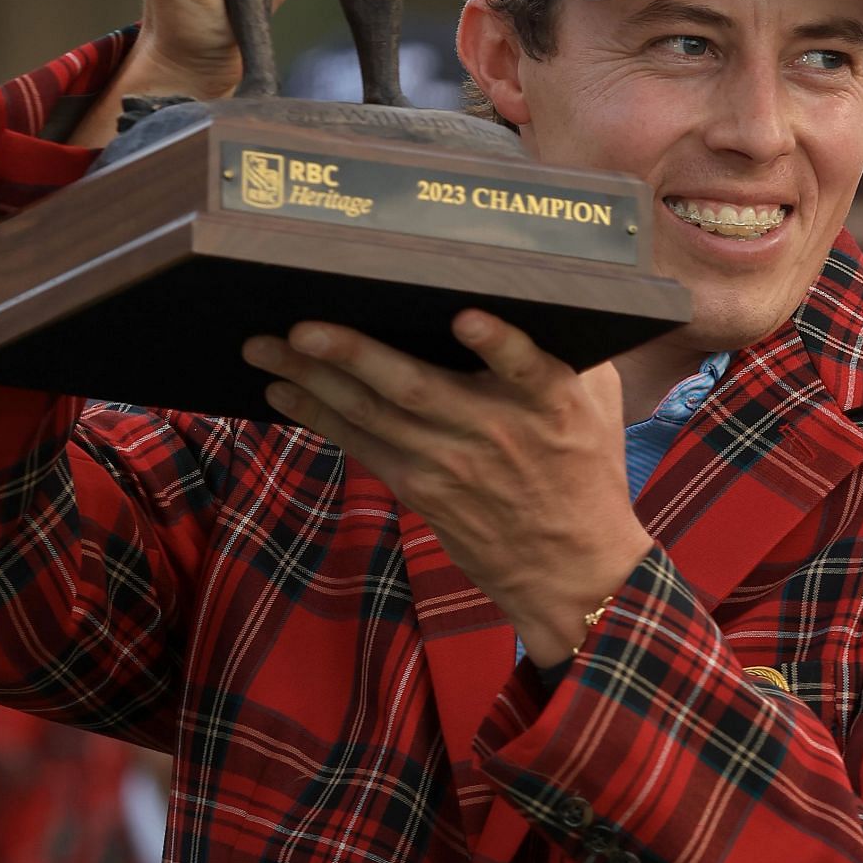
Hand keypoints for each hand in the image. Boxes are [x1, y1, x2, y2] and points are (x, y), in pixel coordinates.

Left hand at [242, 311, 652, 664]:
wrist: (569, 569)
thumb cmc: (584, 471)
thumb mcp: (598, 406)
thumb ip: (564, 354)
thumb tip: (532, 293)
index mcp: (549, 401)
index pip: (527, 366)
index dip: (498, 342)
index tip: (467, 318)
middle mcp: (492, 429)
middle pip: (413, 388)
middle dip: (352, 354)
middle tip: (299, 327)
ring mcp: (450, 463)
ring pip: (371, 415)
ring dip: (312, 381)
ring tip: (264, 351)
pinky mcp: (421, 489)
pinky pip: (362, 447)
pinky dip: (320, 418)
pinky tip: (285, 394)